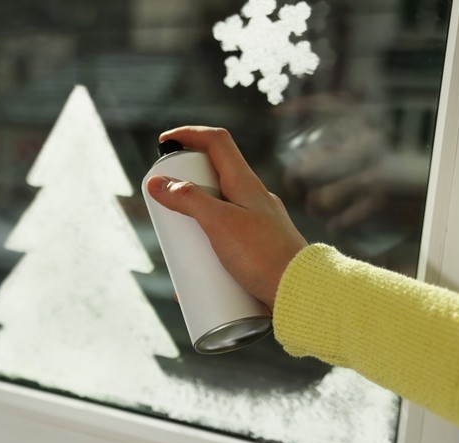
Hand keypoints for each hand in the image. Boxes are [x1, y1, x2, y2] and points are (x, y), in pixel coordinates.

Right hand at [145, 126, 306, 309]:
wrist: (301, 292)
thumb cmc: (263, 255)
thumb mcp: (219, 223)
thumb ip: (189, 200)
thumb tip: (157, 183)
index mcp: (246, 184)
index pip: (217, 142)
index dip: (190, 134)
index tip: (164, 143)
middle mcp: (253, 199)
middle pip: (212, 179)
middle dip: (184, 188)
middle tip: (164, 205)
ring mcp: (256, 224)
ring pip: (217, 213)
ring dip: (192, 224)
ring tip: (176, 247)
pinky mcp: (257, 250)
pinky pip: (225, 242)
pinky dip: (205, 253)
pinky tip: (195, 278)